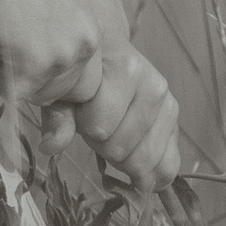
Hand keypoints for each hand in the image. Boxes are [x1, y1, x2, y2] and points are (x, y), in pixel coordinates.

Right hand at [0, 0, 105, 140]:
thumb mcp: (52, 0)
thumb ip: (57, 35)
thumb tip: (41, 70)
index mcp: (91, 29)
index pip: (88, 79)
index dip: (61, 82)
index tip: (39, 74)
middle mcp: (83, 46)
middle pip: (67, 94)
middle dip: (40, 85)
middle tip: (12, 53)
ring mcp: (58, 61)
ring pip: (37, 96)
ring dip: (17, 81)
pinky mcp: (30, 70)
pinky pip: (11, 97)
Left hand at [65, 43, 181, 191]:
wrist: (109, 48)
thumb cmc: (82, 72)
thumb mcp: (62, 88)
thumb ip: (57, 117)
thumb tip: (51, 146)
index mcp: (124, 70)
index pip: (101, 127)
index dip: (86, 130)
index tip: (81, 115)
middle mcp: (153, 85)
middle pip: (122, 148)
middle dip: (104, 148)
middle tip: (97, 131)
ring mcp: (167, 103)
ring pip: (146, 159)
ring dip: (125, 161)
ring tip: (113, 140)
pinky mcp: (174, 119)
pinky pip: (169, 163)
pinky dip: (153, 174)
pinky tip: (141, 177)